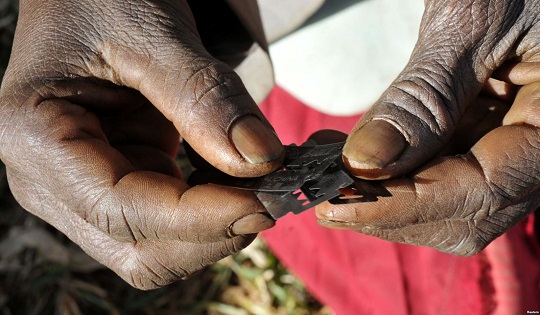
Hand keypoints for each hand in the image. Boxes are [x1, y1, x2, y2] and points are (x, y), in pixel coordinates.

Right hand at [0, 0, 282, 288]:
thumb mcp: (152, 34)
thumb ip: (204, 98)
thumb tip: (261, 161)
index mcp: (35, 139)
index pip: (123, 211)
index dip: (201, 219)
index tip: (265, 202)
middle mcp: (50, 183)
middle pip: (140, 252)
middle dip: (211, 234)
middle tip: (271, 196)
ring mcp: (83, 192)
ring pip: (158, 250)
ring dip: (216, 229)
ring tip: (259, 185)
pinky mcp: (117, 188)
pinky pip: (168, 226)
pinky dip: (211, 214)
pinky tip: (238, 182)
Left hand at [316, 0, 539, 255]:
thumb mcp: (467, 22)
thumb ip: (422, 98)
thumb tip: (365, 164)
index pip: (486, 189)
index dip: (406, 205)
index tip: (336, 205)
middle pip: (468, 209)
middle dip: (391, 210)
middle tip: (323, 196)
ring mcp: (515, 140)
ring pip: (450, 198)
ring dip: (384, 194)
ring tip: (327, 174)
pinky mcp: (487, 131)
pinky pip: (442, 168)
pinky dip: (393, 171)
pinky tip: (350, 157)